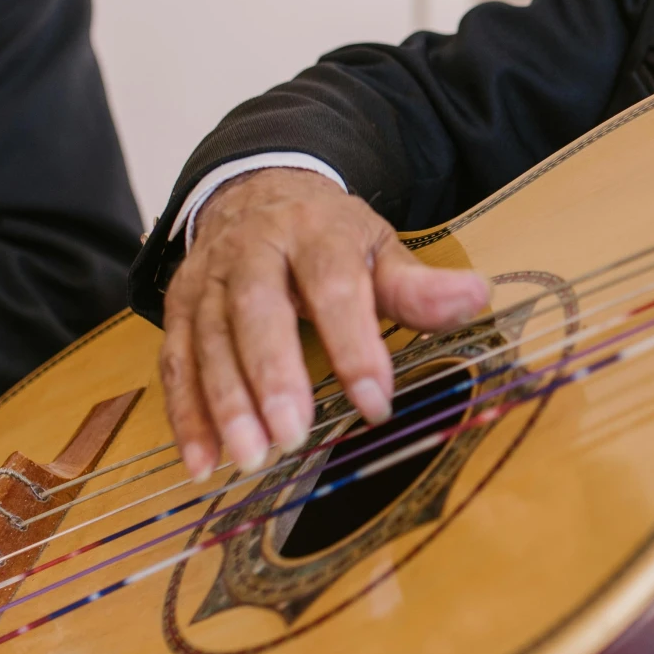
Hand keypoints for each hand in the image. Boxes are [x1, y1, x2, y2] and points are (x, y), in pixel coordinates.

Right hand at [157, 167, 491, 479]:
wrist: (256, 192)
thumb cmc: (328, 235)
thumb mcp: (378, 248)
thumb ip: (417, 285)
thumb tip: (477, 298)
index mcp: (315, 230)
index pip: (335, 286)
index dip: (354, 344)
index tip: (376, 402)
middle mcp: (254, 248)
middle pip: (256, 308)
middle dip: (272, 374)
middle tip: (292, 435)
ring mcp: (209, 277)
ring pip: (209, 339)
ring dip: (226, 403)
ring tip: (250, 457)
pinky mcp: (179, 306)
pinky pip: (176, 361)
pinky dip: (185, 414)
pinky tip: (203, 461)